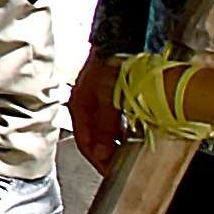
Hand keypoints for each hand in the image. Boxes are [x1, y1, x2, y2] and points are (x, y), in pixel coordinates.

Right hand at [70, 52, 124, 171]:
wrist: (128, 41)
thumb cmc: (117, 65)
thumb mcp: (111, 101)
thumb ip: (105, 129)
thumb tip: (101, 153)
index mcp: (79, 104)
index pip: (84, 141)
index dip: (98, 160)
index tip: (111, 172)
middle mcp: (86, 101)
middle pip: (94, 136)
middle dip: (106, 152)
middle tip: (121, 165)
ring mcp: (100, 97)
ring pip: (104, 128)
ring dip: (115, 141)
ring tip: (129, 150)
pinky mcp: (113, 93)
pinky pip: (114, 119)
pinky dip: (122, 129)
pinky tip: (134, 132)